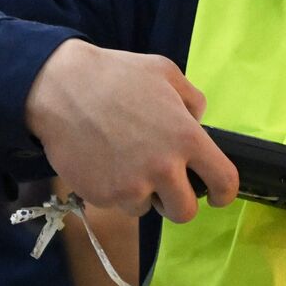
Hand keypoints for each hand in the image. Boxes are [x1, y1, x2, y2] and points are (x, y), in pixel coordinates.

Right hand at [25, 39, 237, 220]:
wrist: (61, 88)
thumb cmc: (115, 75)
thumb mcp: (165, 73)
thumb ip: (192, 100)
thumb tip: (197, 124)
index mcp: (186, 137)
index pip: (223, 181)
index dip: (223, 194)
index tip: (216, 196)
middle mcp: (163, 167)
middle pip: (185, 213)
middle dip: (177, 202)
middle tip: (164, 185)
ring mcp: (131, 186)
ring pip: (147, 209)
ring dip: (141, 194)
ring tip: (124, 161)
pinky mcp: (103, 196)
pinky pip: (117, 204)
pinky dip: (114, 190)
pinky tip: (103, 162)